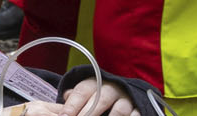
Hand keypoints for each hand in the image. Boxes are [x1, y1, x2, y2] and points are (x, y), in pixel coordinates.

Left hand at [0, 78, 135, 115]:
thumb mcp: (82, 93)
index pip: (82, 92)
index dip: (73, 105)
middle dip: (88, 114)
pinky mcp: (138, 109)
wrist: (123, 92)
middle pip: (99, 101)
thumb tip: (58, 101)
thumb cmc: (96, 97)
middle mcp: (110, 89)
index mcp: (93, 83)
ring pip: (118, 111)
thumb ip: (72, 97)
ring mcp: (125, 99)